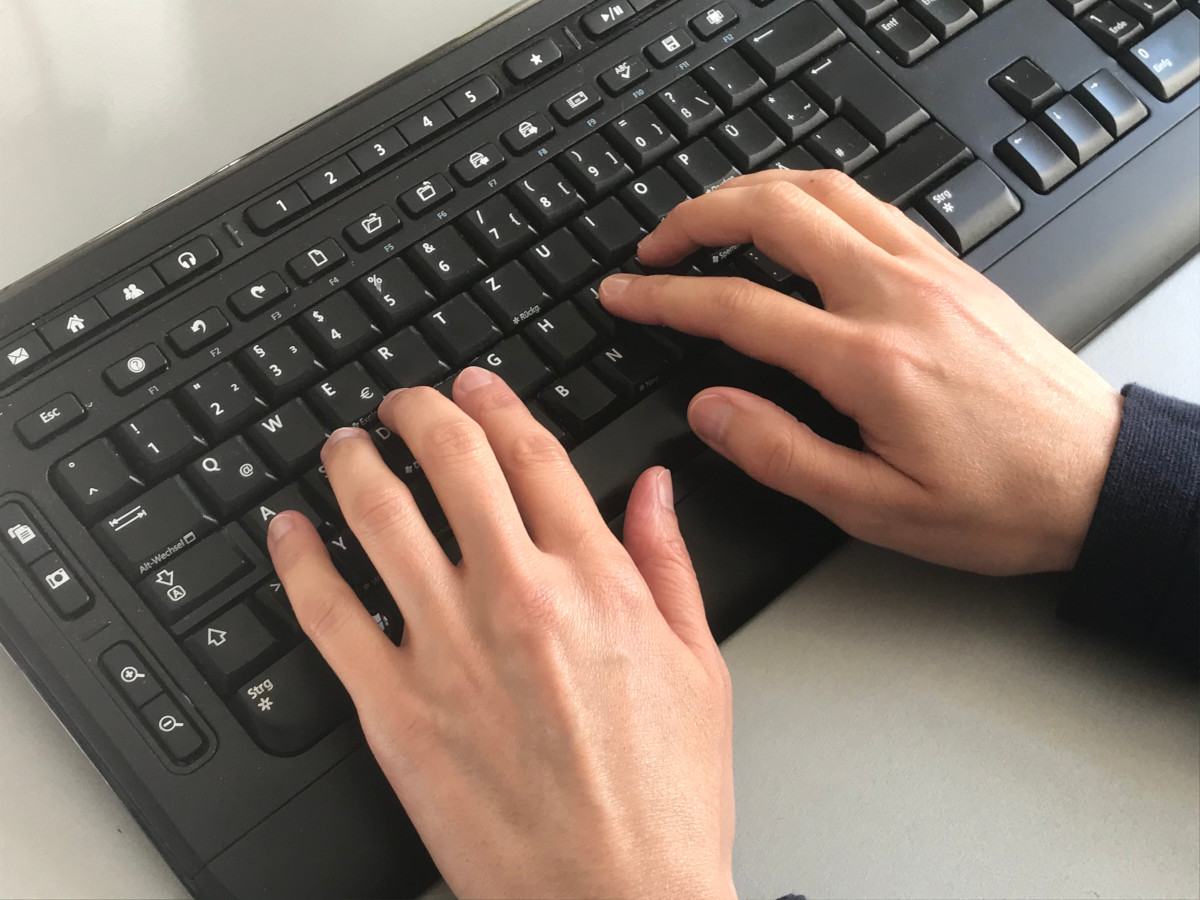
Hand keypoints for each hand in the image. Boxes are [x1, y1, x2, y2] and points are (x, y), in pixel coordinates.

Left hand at [266, 368, 733, 899]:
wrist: (616, 899)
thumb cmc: (664, 797)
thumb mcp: (699, 665)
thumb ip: (667, 563)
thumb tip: (651, 488)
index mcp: (594, 581)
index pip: (531, 455)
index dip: (495, 403)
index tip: (475, 384)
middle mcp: (517, 596)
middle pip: (451, 461)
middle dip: (419, 410)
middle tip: (402, 400)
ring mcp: (447, 649)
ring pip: (378, 518)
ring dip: (353, 463)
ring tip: (344, 446)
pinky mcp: (393, 709)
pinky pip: (326, 613)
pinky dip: (298, 559)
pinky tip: (288, 532)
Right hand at [600, 169, 1122, 574]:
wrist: (1097, 477)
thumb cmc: (999, 502)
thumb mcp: (876, 508)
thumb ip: (781, 454)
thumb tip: (708, 410)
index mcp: (868, 360)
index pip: (739, 306)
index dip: (665, 297)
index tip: (624, 294)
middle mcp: (897, 296)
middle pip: (775, 215)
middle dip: (697, 216)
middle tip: (653, 245)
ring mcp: (928, 271)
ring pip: (823, 190)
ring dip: (751, 191)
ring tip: (708, 216)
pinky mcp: (951, 268)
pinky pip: (868, 202)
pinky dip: (810, 195)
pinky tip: (793, 217)